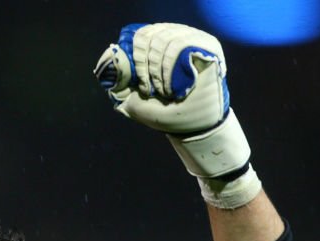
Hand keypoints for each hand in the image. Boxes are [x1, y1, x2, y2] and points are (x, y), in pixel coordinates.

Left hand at [94, 23, 250, 178]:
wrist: (195, 127)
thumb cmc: (167, 113)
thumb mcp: (136, 100)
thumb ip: (121, 82)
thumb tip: (110, 60)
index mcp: (161, 45)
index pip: (141, 35)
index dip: (135, 57)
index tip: (141, 86)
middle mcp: (177, 36)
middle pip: (150, 35)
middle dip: (145, 66)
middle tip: (151, 90)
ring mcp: (194, 38)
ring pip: (164, 38)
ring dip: (159, 70)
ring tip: (165, 91)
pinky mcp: (208, 45)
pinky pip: (181, 43)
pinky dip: (171, 67)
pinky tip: (174, 87)